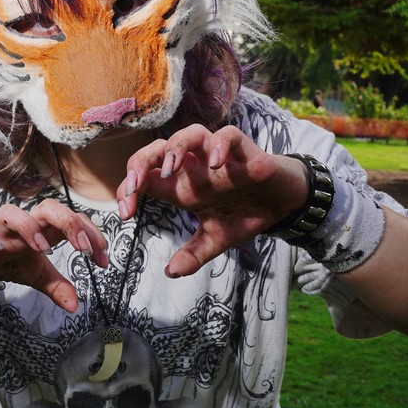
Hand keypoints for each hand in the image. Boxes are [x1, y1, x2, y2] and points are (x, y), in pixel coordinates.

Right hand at [0, 200, 109, 312]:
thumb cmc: (7, 260)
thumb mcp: (37, 275)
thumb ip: (57, 287)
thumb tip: (75, 306)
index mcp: (42, 230)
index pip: (72, 220)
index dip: (92, 235)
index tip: (102, 261)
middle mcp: (22, 225)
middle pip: (47, 207)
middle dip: (68, 222)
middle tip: (82, 247)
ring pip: (10, 212)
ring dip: (28, 227)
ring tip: (43, 249)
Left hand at [117, 124, 308, 277]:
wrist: (282, 205)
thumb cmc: (244, 214)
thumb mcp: (216, 239)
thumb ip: (194, 255)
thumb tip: (171, 273)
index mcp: (181, 185)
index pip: (144, 177)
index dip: (128, 190)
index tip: (126, 213)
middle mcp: (194, 166)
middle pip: (158, 149)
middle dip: (140, 163)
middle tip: (135, 186)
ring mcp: (217, 156)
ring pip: (190, 133)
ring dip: (176, 148)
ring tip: (170, 169)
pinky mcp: (244, 150)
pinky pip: (228, 135)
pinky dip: (220, 144)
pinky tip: (216, 164)